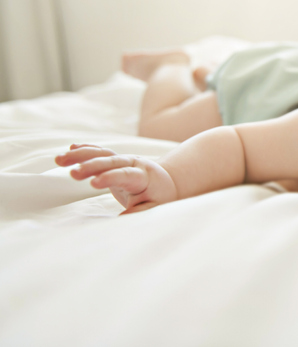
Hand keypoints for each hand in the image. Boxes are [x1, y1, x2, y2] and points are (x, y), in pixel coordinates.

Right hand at [55, 144, 177, 213]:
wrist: (165, 181)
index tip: (93, 183)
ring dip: (81, 155)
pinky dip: (85, 150)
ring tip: (59, 160)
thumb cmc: (160, 196)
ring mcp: (122, 160)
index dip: (110, 177)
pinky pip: (99, 152)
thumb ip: (141, 211)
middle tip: (72, 173)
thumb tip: (122, 221)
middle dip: (91, 166)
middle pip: (110, 162)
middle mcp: (132, 163)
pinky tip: (70, 149)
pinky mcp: (114, 160)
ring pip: (101, 154)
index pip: (125, 175)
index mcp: (143, 176)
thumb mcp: (156, 206)